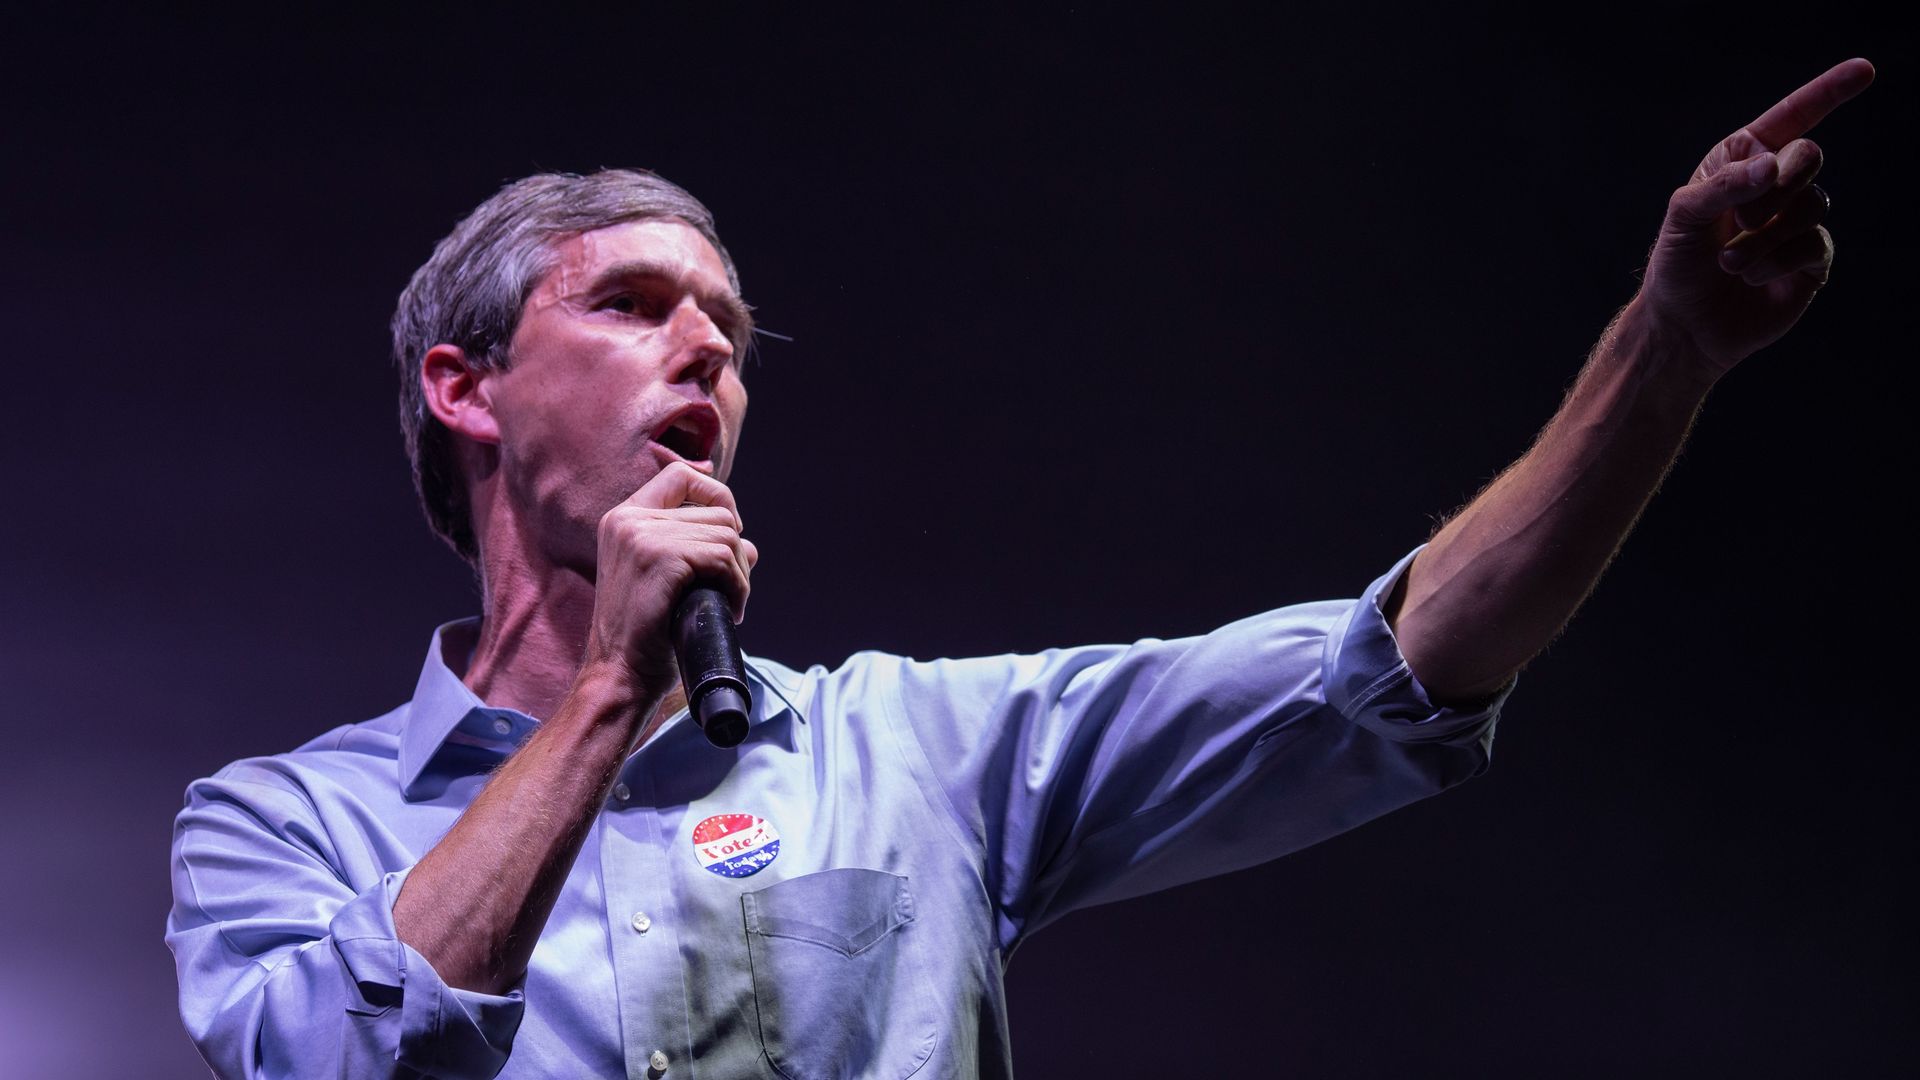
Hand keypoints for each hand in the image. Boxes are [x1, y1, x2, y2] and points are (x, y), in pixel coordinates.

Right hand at [582, 461, 758, 692]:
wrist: (621, 673)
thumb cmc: (646, 634)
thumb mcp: (669, 581)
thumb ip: (699, 551)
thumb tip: (749, 545)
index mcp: (624, 519)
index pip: (680, 475)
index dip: (715, 495)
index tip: (730, 532)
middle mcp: (628, 519)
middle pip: (715, 512)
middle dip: (736, 553)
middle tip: (731, 590)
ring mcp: (641, 536)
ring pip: (726, 535)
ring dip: (740, 574)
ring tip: (729, 603)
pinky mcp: (660, 557)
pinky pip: (723, 557)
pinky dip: (738, 585)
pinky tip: (730, 610)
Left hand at [1641, 58, 1873, 381]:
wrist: (1683, 325)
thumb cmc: (1677, 263)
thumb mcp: (1683, 215)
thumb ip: (1724, 183)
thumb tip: (1773, 165)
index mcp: (1742, 161)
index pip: (1791, 118)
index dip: (1828, 92)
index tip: (1865, 69)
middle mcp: (1775, 186)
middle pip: (1808, 156)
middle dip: (1777, 184)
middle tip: (1742, 217)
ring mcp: (1797, 222)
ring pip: (1812, 203)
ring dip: (1764, 235)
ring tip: (1729, 262)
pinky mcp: (1811, 259)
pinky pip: (1814, 242)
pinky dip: (1776, 260)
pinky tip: (1748, 276)